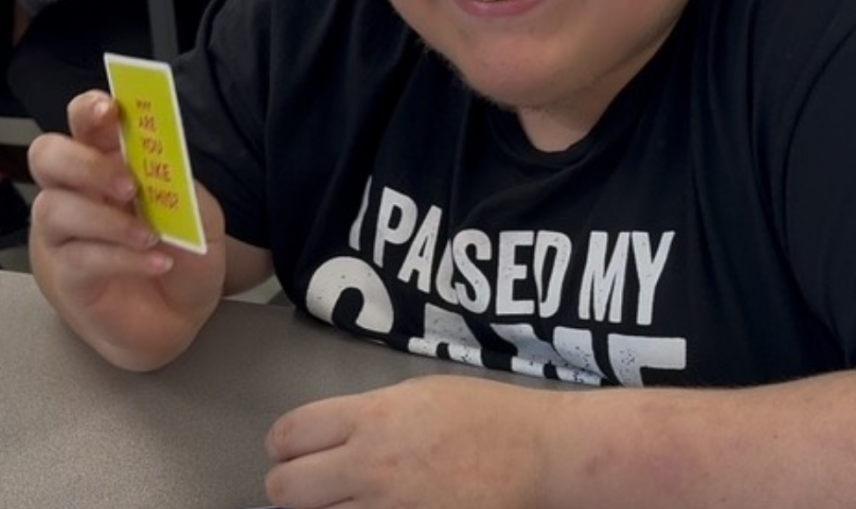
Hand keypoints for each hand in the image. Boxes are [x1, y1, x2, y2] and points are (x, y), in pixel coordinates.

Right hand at [28, 90, 226, 370]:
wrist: (185, 313)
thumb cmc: (184, 249)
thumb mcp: (198, 210)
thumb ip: (178, 182)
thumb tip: (163, 157)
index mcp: (109, 162)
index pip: (84, 123)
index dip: (89, 110)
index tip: (110, 108)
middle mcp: (77, 191)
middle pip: (48, 157)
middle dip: (85, 162)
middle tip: (128, 183)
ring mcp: (65, 235)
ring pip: (54, 209)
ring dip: (107, 219)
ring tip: (152, 234)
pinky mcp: (67, 277)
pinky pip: (79, 258)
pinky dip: (122, 258)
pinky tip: (157, 261)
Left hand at [266, 375, 561, 508]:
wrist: (538, 454)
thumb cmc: (484, 413)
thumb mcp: (420, 392)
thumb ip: (371, 414)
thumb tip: (333, 435)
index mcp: (373, 416)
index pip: (291, 433)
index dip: (282, 443)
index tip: (290, 448)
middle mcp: (370, 464)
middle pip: (285, 488)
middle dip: (287, 485)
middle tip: (305, 484)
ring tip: (342, 502)